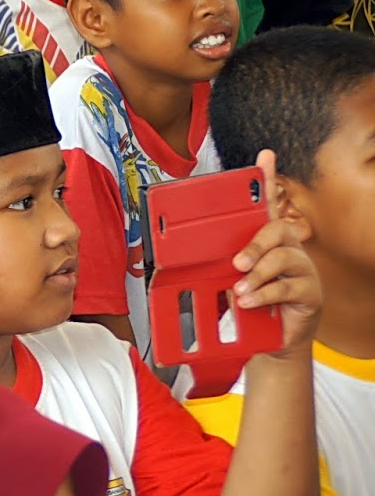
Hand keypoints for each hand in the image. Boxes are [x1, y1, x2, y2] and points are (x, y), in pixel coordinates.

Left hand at [234, 150, 320, 357]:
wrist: (271, 339)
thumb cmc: (250, 300)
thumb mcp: (229, 278)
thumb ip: (217, 263)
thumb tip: (185, 256)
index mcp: (267, 240)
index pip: (270, 205)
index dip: (268, 179)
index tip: (264, 156)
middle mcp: (289, 248)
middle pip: (278, 229)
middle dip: (255, 245)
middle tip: (236, 263)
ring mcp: (303, 269)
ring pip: (284, 258)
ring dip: (257, 274)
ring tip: (240, 290)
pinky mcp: (310, 293)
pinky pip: (288, 287)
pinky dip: (264, 295)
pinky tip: (249, 301)